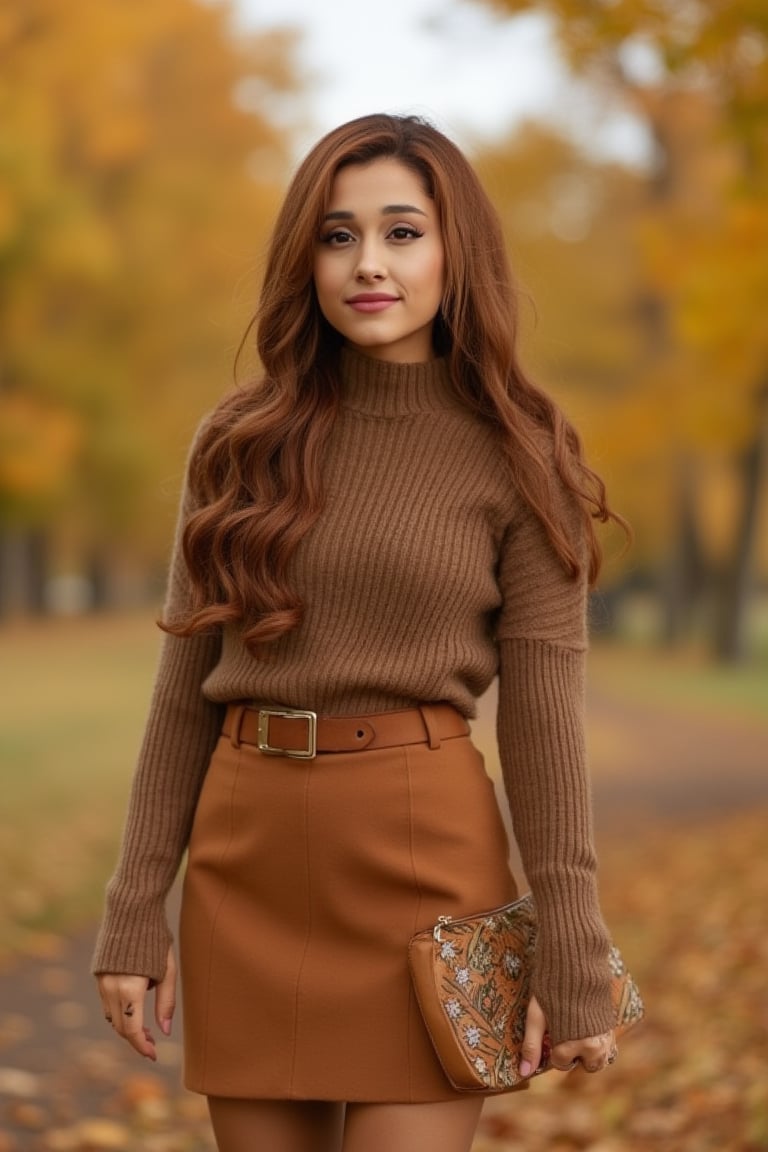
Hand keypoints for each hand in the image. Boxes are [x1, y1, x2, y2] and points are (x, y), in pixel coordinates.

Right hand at [97, 945, 176, 1060]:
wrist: (131, 910)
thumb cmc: (155, 938)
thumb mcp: (167, 970)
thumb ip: (166, 1002)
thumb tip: (166, 1031)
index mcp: (130, 989)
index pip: (132, 1030)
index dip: (142, 1046)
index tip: (153, 1055)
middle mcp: (111, 989)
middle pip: (120, 1027)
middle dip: (136, 1039)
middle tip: (153, 1042)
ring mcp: (102, 982)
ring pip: (111, 1017)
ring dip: (126, 1026)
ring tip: (146, 1028)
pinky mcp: (99, 976)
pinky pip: (107, 1003)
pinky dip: (119, 1012)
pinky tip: (134, 1009)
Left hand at [519, 994, 616, 1076]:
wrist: (577, 961)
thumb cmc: (551, 987)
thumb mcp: (536, 1016)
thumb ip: (532, 1046)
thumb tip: (523, 1072)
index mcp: (572, 1044)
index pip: (560, 1063)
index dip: (551, 1050)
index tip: (549, 1035)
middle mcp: (594, 1044)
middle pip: (586, 1066)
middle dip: (573, 1056)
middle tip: (563, 1036)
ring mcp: (606, 1035)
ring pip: (601, 1059)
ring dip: (589, 1054)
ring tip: (575, 1034)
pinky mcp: (612, 1024)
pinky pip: (609, 1045)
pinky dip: (600, 1043)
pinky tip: (588, 1027)